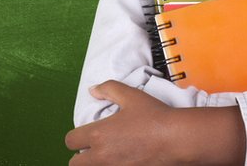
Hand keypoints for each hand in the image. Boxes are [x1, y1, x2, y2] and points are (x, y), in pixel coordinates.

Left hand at [65, 80, 245, 165]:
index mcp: (97, 135)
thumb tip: (93, 91)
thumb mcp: (130, 95)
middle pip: (74, 163)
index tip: (85, 135)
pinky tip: (119, 161)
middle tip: (92, 150)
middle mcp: (101, 156)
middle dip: (80, 156)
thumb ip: (108, 89)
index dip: (76, 137)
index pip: (70, 141)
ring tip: (105, 157)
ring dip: (94, 164)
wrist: (175, 139)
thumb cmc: (154, 117)